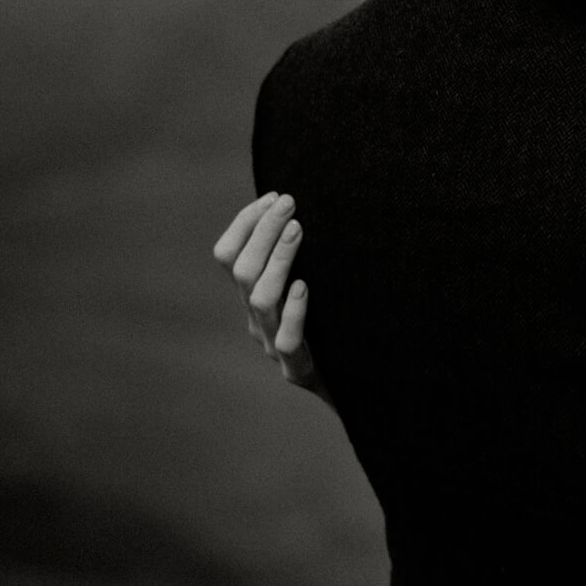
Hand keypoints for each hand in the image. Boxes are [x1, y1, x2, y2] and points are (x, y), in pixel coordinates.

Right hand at [212, 193, 328, 403]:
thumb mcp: (315, 288)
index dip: (245, 223)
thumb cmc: (337, 329)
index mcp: (254, 298)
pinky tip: (304, 286)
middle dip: (262, 231)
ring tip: (298, 230)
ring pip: (260, 301)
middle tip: (289, 202)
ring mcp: (273, 347)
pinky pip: (287, 341)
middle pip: (242, 272)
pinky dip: (294, 310)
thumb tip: (308, 206)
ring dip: (277, 259)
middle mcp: (257, 321)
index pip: (229, 256)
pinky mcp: (298, 370)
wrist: (356, 389)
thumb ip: (303, 257)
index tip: (273, 196)